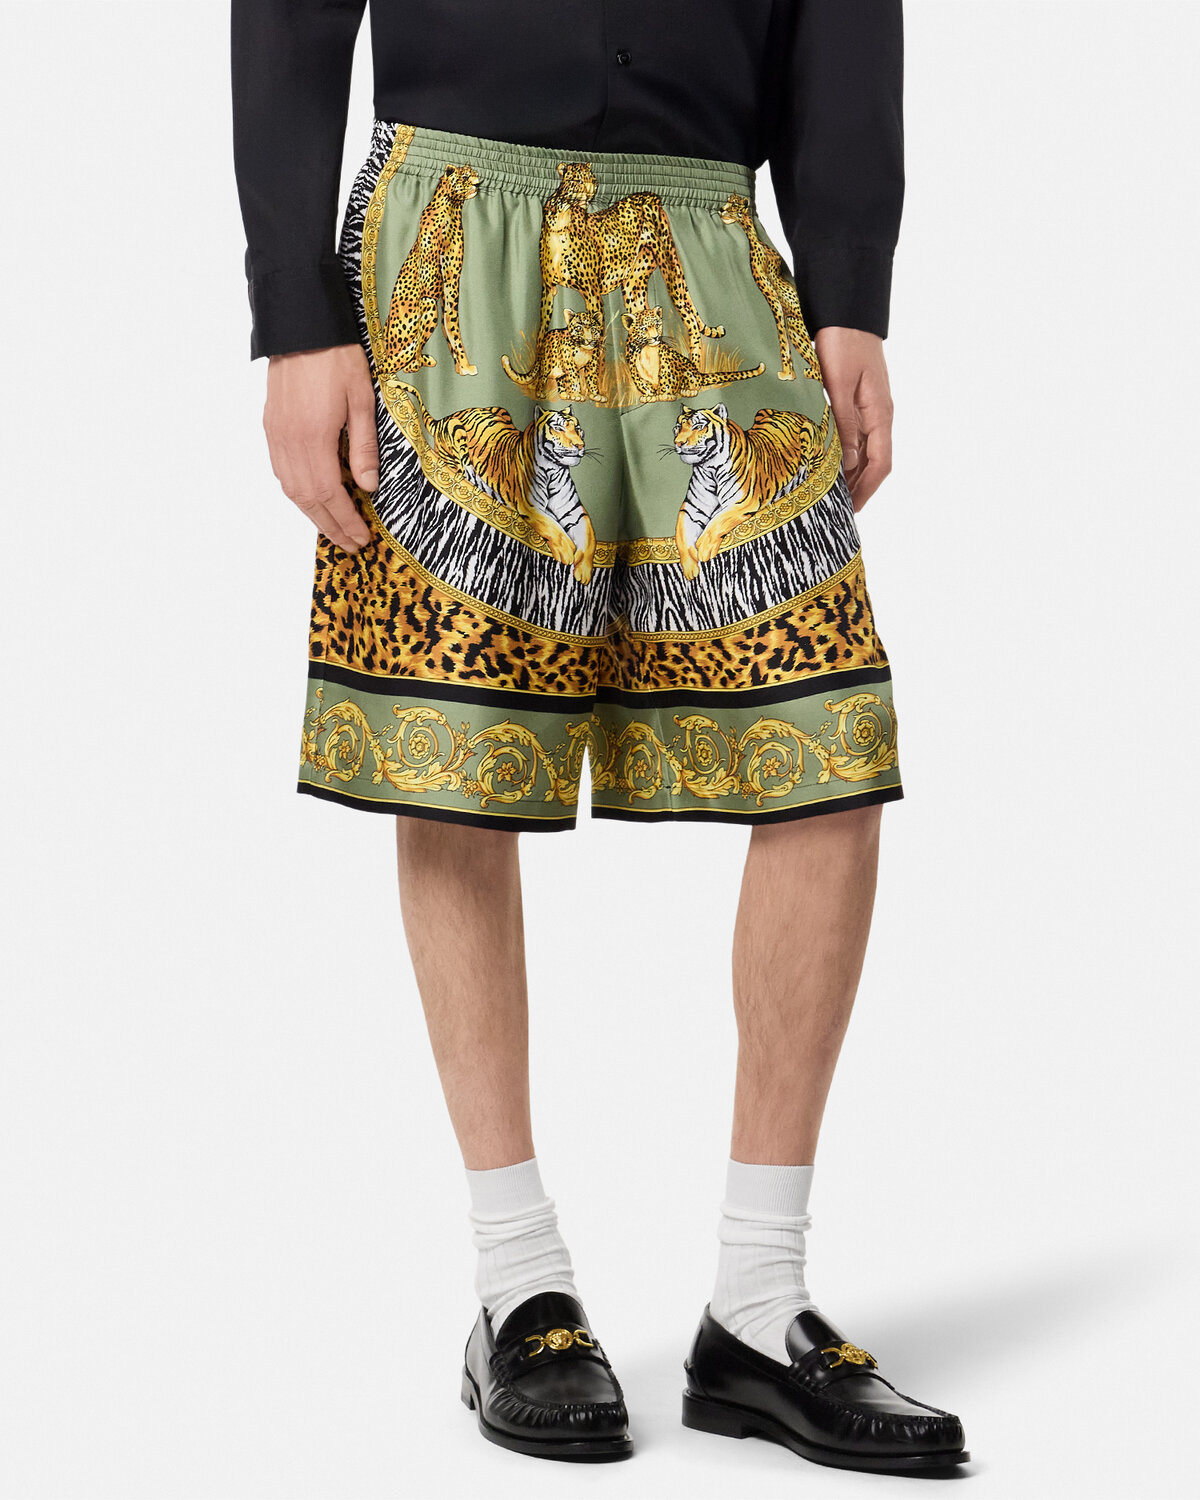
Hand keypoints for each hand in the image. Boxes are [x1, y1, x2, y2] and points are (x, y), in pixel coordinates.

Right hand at [263, 344, 376, 551]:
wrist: (301, 325)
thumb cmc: (336, 357)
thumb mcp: (362, 400)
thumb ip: (364, 447)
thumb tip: (368, 486)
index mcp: (313, 438)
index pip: (329, 494)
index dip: (345, 520)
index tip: (362, 538)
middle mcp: (289, 442)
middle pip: (307, 499)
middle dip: (331, 526)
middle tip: (351, 544)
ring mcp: (276, 435)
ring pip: (291, 489)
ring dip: (313, 514)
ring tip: (335, 529)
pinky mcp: (271, 427)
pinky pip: (282, 471)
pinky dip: (298, 492)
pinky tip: (313, 498)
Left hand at [814, 328, 893, 511]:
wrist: (846, 312)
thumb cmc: (842, 343)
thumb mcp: (839, 386)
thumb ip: (843, 425)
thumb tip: (848, 464)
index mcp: (880, 413)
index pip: (881, 462)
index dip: (867, 489)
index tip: (852, 509)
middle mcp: (879, 415)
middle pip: (874, 462)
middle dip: (859, 488)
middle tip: (836, 510)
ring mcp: (869, 409)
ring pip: (865, 451)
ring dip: (851, 474)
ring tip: (831, 493)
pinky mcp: (857, 401)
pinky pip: (856, 437)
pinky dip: (845, 455)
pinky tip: (829, 463)